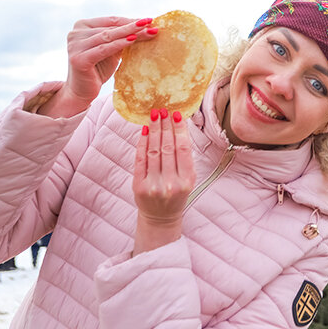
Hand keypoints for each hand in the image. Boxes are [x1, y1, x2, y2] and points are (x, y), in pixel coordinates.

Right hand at [39, 17, 156, 117]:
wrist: (82, 92)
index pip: (111, 20)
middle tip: (151, 23)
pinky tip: (132, 40)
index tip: (149, 20)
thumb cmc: (99, 68)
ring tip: (147, 31)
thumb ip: (123, 37)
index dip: (130, 20)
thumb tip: (147, 26)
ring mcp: (75, 45)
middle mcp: (75, 33)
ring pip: (108, 37)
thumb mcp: (112, 50)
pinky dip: (119, 44)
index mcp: (82, 26)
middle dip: (133, 26)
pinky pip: (103, 49)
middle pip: (111, 28)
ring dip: (130, 33)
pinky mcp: (79, 59)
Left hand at [132, 108, 195, 253]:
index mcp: (187, 180)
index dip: (179, 129)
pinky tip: (146, 130)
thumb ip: (184, 158)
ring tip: (155, 115)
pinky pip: (141, 160)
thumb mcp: (188, 179)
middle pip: (168, 147)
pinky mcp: (139, 186)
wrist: (161, 218)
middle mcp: (171, 183)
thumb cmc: (176, 195)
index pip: (183, 149)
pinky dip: (143, 143)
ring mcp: (154, 185)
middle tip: (163, 110)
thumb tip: (178, 129)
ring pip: (154, 151)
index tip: (176, 115)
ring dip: (155, 130)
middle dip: (165, 126)